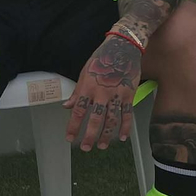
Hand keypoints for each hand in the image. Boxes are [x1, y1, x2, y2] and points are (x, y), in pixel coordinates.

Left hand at [63, 33, 139, 150]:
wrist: (123, 48)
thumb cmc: (102, 59)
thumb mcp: (85, 73)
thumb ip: (77, 92)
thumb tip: (67, 106)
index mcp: (88, 88)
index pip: (78, 111)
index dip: (73, 126)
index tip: (70, 138)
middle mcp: (101, 93)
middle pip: (95, 119)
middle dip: (90, 135)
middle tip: (86, 147)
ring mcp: (116, 95)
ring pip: (112, 120)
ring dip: (106, 135)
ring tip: (102, 145)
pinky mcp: (129, 95)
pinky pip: (127, 114)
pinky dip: (126, 126)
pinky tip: (123, 137)